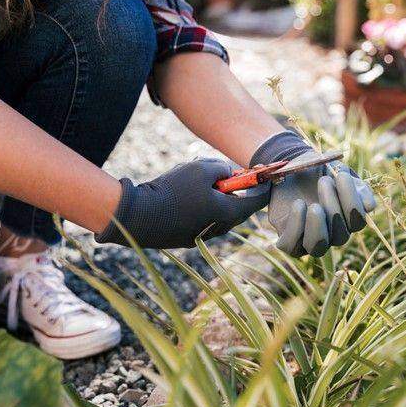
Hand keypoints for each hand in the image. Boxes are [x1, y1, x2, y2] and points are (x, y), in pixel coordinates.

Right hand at [96, 158, 269, 248]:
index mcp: (227, 212)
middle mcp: (219, 228)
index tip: (267, 177)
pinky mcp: (188, 238)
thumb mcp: (201, 168)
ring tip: (199, 181)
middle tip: (231, 176)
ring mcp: (203, 235)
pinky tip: (185, 195)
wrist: (138, 217)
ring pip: (220, 214)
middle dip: (237, 191)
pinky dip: (204, 207)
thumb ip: (221, 168)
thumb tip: (228, 173)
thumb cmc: (172, 190)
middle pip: (238, 208)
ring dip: (218, 198)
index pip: (257, 202)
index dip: (264, 187)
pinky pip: (205, 219)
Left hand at [250, 131, 374, 256]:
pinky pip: (292, 247)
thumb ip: (357, 186)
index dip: (353, 202)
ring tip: (314, 205)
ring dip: (317, 227)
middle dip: (333, 208)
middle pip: (340, 236)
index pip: (357, 222)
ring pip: (317, 248)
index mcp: (347, 219)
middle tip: (324, 181)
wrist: (289, 169)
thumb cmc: (317, 171)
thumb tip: (369, 206)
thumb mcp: (339, 172)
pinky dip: (296, 227)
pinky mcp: (289, 240)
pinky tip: (298, 204)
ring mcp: (309, 240)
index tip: (342, 175)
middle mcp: (331, 234)